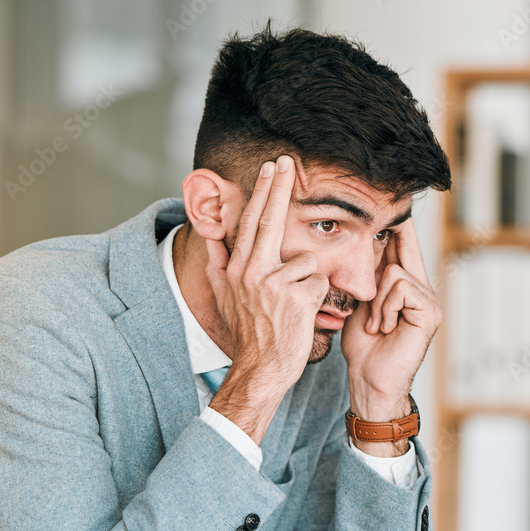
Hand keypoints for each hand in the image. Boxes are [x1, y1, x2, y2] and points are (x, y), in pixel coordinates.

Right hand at [205, 156, 328, 443]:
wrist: (259, 369)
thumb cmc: (249, 335)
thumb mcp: (225, 299)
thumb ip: (218, 266)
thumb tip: (210, 240)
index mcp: (237, 269)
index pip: (251, 222)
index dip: (263, 192)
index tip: (271, 168)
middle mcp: (252, 271)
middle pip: (271, 219)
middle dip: (279, 187)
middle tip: (287, 161)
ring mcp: (274, 283)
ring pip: (308, 260)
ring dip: (308, 280)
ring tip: (294, 304)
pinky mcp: (297, 296)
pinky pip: (319, 281)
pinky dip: (317, 296)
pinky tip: (303, 313)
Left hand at [341, 217, 440, 453]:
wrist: (369, 379)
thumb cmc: (362, 346)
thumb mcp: (360, 302)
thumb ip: (367, 278)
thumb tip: (361, 245)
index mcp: (406, 286)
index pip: (403, 246)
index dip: (398, 226)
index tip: (395, 205)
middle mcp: (422, 289)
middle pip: (406, 248)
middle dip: (387, 242)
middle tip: (378, 252)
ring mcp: (429, 300)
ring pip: (395, 272)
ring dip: (376, 300)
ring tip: (375, 323)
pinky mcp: (429, 312)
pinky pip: (400, 287)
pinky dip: (385, 307)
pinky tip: (383, 327)